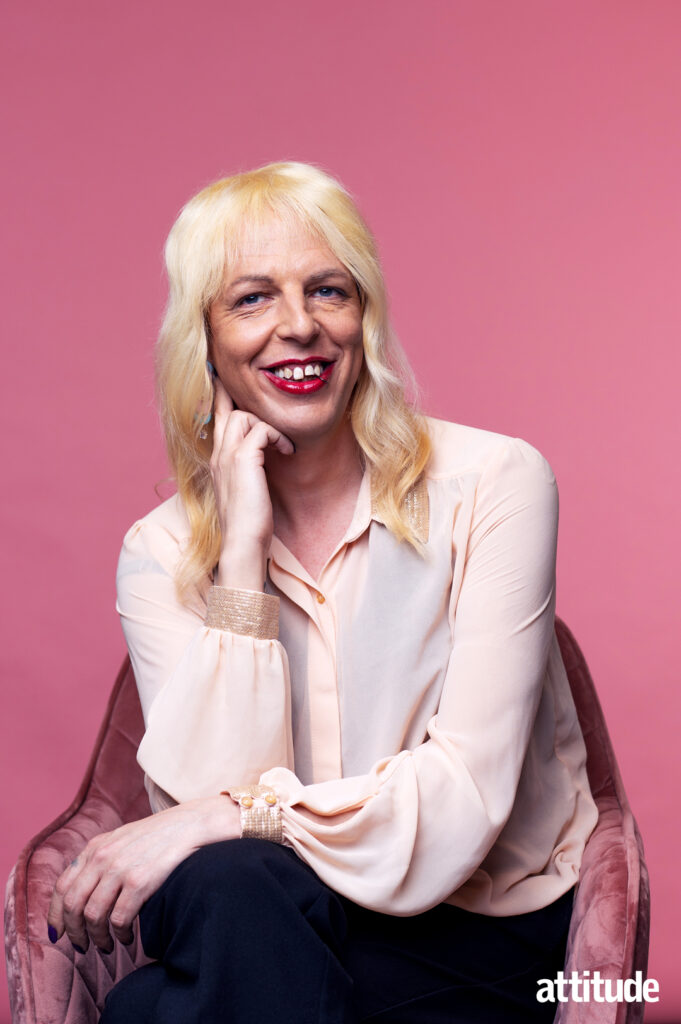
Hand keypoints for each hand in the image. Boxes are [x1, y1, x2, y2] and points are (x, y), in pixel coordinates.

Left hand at [47, 795, 239, 952]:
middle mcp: (102, 857)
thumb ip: (100, 859)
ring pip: (93, 916)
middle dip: (75, 932)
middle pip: (73, 904)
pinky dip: (119, 934)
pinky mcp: (139, 882)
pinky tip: (126, 937)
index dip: (56, 915)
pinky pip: (119, 919)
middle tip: (82, 946)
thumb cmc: (158, 836)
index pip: (62, 886)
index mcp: (95, 847)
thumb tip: (81, 893)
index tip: (59, 933)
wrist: (189, 825)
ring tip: (106, 946)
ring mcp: (119, 869)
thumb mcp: (121, 839)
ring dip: (97, 938)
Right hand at [211, 377, 293, 589]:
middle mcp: (218, 454)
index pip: (217, 419)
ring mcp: (227, 456)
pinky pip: (261, 428)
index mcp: (217, 461)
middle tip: (256, 387)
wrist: (242, 545)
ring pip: (244, 414)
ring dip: (269, 425)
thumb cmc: (249, 524)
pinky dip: (278, 436)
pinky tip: (287, 451)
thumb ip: (249, 470)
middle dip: (242, 396)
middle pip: (227, 408)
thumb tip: (265, 457)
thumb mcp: (246, 490)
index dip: (224, 398)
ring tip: (284, 445)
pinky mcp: (242, 460)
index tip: (227, 380)